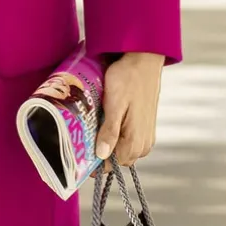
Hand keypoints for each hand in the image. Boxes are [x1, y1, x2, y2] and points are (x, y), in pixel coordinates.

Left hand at [95, 52, 163, 172]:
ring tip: (94, 126)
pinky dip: (117, 134)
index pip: (111, 165)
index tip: (79, 153)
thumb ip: (109, 131)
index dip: (94, 162)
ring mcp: (146, 135)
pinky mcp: (146, 126)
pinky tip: (107, 120)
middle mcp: (144, 143)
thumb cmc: (128, 78)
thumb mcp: (114, 104)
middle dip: (100, 151)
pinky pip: (128, 139)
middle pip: (117, 159)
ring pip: (122, 149)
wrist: (144, 59)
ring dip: (108, 142)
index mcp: (136, 141)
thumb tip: (102, 155)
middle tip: (83, 135)